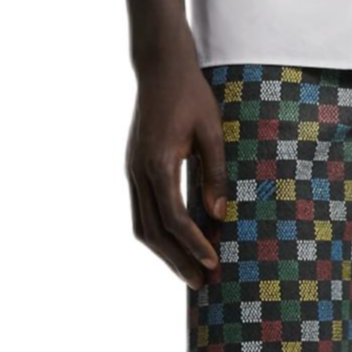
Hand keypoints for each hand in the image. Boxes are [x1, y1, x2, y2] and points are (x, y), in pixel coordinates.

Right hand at [126, 48, 225, 287]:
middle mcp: (139, 172)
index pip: (174, 219)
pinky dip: (158, 234)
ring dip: (165, 253)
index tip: (213, 263)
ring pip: (142, 225)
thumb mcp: (212, 132)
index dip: (194, 245)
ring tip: (189, 272)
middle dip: (177, 260)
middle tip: (201, 284)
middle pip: (153, 231)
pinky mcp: (135, 168)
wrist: (160, 68)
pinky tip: (177, 243)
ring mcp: (132, 171)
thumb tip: (219, 216)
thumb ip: (215, 174)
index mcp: (158, 164)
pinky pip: (142, 211)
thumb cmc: (191, 95)